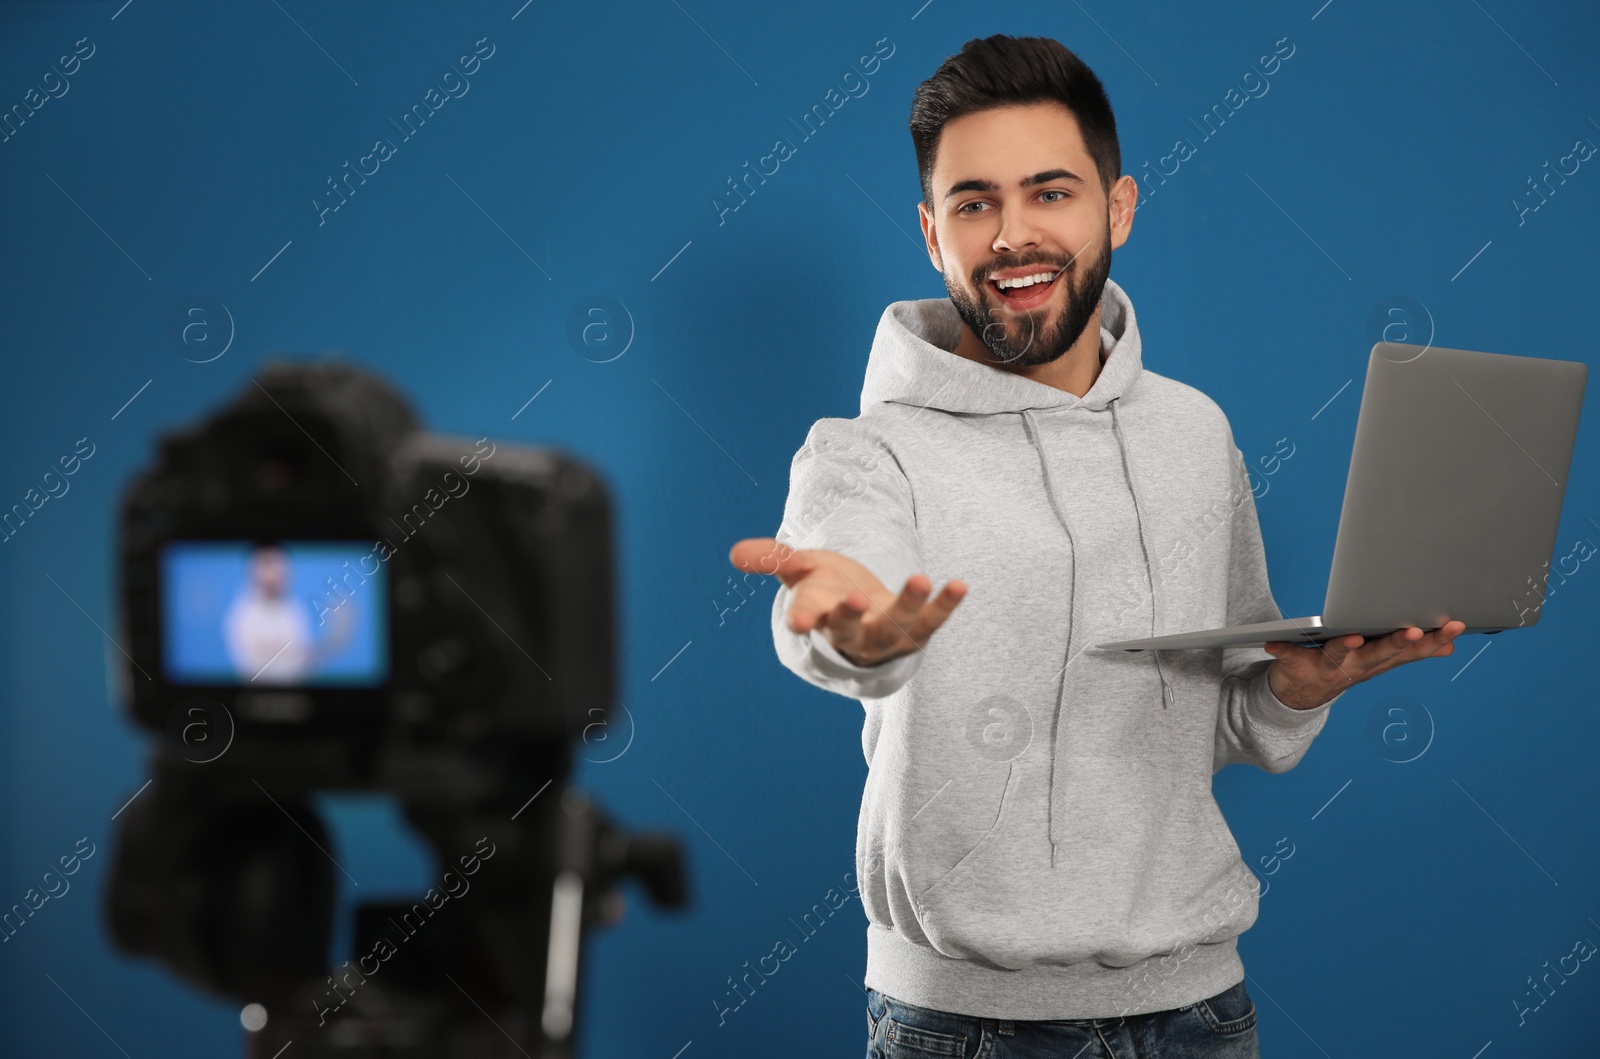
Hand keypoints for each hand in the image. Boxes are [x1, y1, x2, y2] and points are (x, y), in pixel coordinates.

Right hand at [728, 537, 966, 666]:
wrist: (862, 620)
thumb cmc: (826, 591)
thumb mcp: (801, 570)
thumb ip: (772, 559)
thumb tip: (734, 553)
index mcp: (819, 618)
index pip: (808, 619)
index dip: (803, 618)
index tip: (796, 620)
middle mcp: (851, 634)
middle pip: (849, 629)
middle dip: (850, 616)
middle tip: (852, 599)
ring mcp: (885, 638)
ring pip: (895, 627)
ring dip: (908, 605)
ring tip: (921, 579)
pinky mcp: (914, 634)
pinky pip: (931, 622)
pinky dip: (945, 606)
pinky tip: (959, 585)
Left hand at [1263, 620, 1466, 709]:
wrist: (1298, 697)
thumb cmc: (1342, 667)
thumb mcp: (1378, 662)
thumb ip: (1409, 652)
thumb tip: (1449, 646)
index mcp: (1377, 662)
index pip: (1411, 651)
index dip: (1433, 640)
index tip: (1455, 625)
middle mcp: (1355, 667)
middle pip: (1380, 655)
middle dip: (1397, 643)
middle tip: (1413, 630)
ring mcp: (1326, 668)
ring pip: (1339, 656)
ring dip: (1345, 647)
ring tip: (1352, 636)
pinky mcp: (1295, 666)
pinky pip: (1287, 656)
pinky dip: (1281, 650)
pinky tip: (1271, 643)